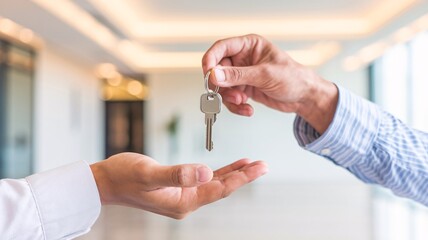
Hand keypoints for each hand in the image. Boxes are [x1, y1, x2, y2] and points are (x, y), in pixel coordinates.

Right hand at [90, 152, 267, 218]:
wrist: (106, 182)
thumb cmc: (123, 176)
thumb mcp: (148, 174)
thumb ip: (177, 174)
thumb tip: (207, 171)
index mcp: (183, 201)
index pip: (219, 189)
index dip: (241, 178)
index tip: (259, 167)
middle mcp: (186, 201)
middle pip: (222, 188)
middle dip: (244, 176)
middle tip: (264, 165)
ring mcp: (182, 196)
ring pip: (215, 184)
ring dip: (233, 174)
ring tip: (252, 164)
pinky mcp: (178, 188)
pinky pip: (204, 180)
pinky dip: (218, 172)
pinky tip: (227, 166)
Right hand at [202, 34, 337, 133]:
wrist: (304, 97)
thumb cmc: (294, 78)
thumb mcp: (265, 74)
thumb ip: (238, 75)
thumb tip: (215, 75)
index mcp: (249, 45)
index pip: (221, 48)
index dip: (211, 60)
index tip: (209, 74)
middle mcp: (243, 59)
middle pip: (218, 70)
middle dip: (223, 85)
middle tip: (230, 94)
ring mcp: (242, 75)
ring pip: (222, 87)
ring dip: (229, 98)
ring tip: (242, 102)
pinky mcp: (244, 89)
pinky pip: (230, 98)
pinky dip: (236, 106)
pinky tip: (247, 108)